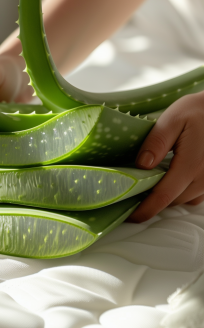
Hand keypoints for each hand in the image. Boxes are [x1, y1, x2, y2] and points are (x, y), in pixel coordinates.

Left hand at [129, 91, 203, 221]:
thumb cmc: (197, 111)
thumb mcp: (173, 119)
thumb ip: (156, 142)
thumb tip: (142, 165)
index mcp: (191, 165)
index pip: (164, 196)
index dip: (145, 209)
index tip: (129, 216)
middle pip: (172, 201)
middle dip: (152, 202)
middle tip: (131, 194)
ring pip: (184, 199)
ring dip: (167, 196)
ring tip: (148, 184)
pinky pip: (194, 194)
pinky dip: (180, 190)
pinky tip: (170, 177)